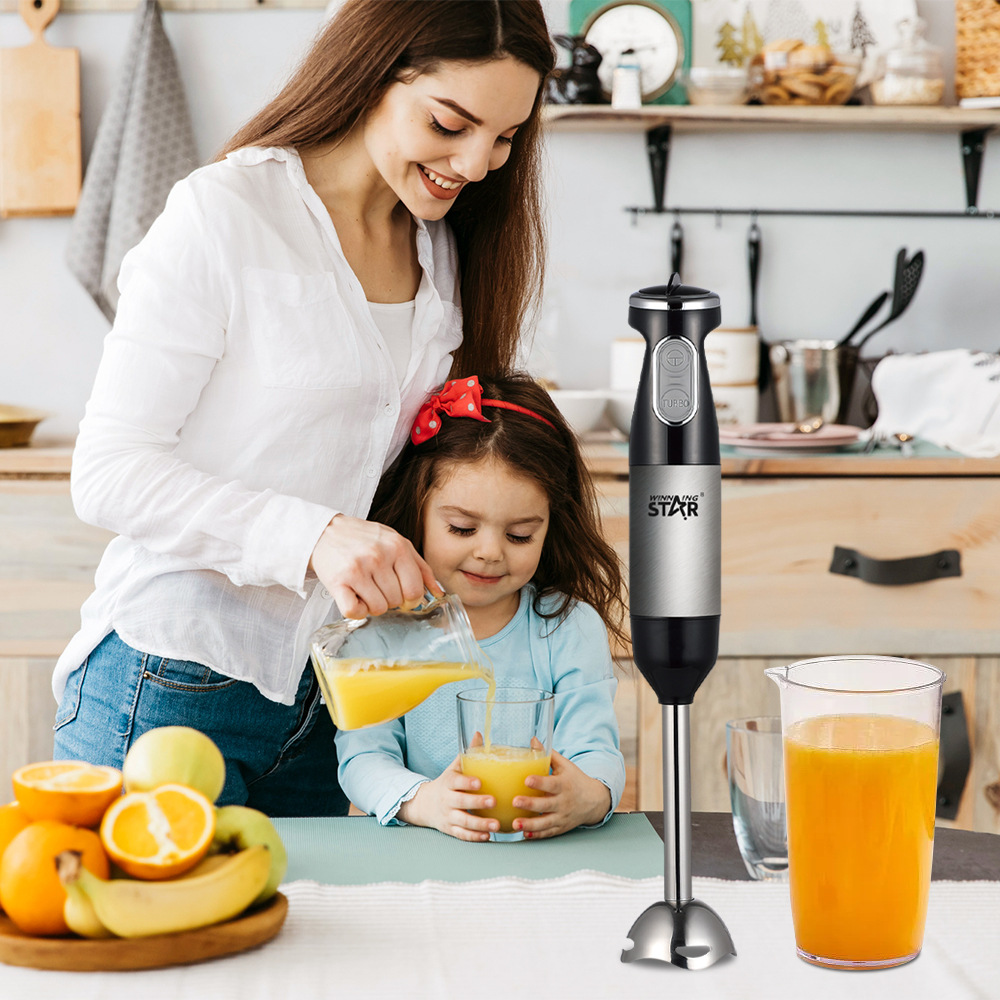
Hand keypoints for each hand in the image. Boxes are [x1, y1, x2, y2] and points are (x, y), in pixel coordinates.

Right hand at [309, 514, 440, 617]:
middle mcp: (378, 557)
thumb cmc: (365, 539)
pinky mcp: (338, 582)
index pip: (415, 590)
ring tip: (365, 589)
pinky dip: (356, 610)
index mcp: (397, 547)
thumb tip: (438, 593)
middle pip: (397, 602)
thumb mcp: (397, 543)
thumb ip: (420, 567)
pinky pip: (355, 612)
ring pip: (378, 609)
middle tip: (378, 586)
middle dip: (390, 599)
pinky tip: (354, 596)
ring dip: (373, 605)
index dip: (410, 598)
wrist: (326, 532)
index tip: (401, 594)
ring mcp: (357, 569)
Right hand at [396, 754, 499, 841]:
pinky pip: (462, 835)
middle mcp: (447, 800)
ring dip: (479, 824)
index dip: (467, 782)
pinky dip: (474, 837)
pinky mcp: (450, 829)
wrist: (424, 804)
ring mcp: (448, 816)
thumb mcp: (454, 768)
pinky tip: (487, 836)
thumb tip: (479, 733)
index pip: (456, 782)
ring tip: (496, 825)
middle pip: (460, 802)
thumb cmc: (447, 783)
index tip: (480, 782)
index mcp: (448, 783)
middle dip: (477, 802)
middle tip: (493, 801)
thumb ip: (468, 754)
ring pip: (463, 822)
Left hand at [512, 747, 611, 839]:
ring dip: (530, 825)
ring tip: (515, 824)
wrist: (594, 800)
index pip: (551, 783)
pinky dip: (537, 835)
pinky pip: (549, 833)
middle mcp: (564, 802)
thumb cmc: (574, 779)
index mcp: (564, 784)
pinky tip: (525, 834)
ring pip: (546, 823)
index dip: (539, 782)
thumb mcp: (565, 765)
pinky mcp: (561, 827)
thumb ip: (548, 754)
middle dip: (530, 804)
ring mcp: (563, 816)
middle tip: (515, 801)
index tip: (527, 780)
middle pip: (546, 804)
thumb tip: (532, 739)